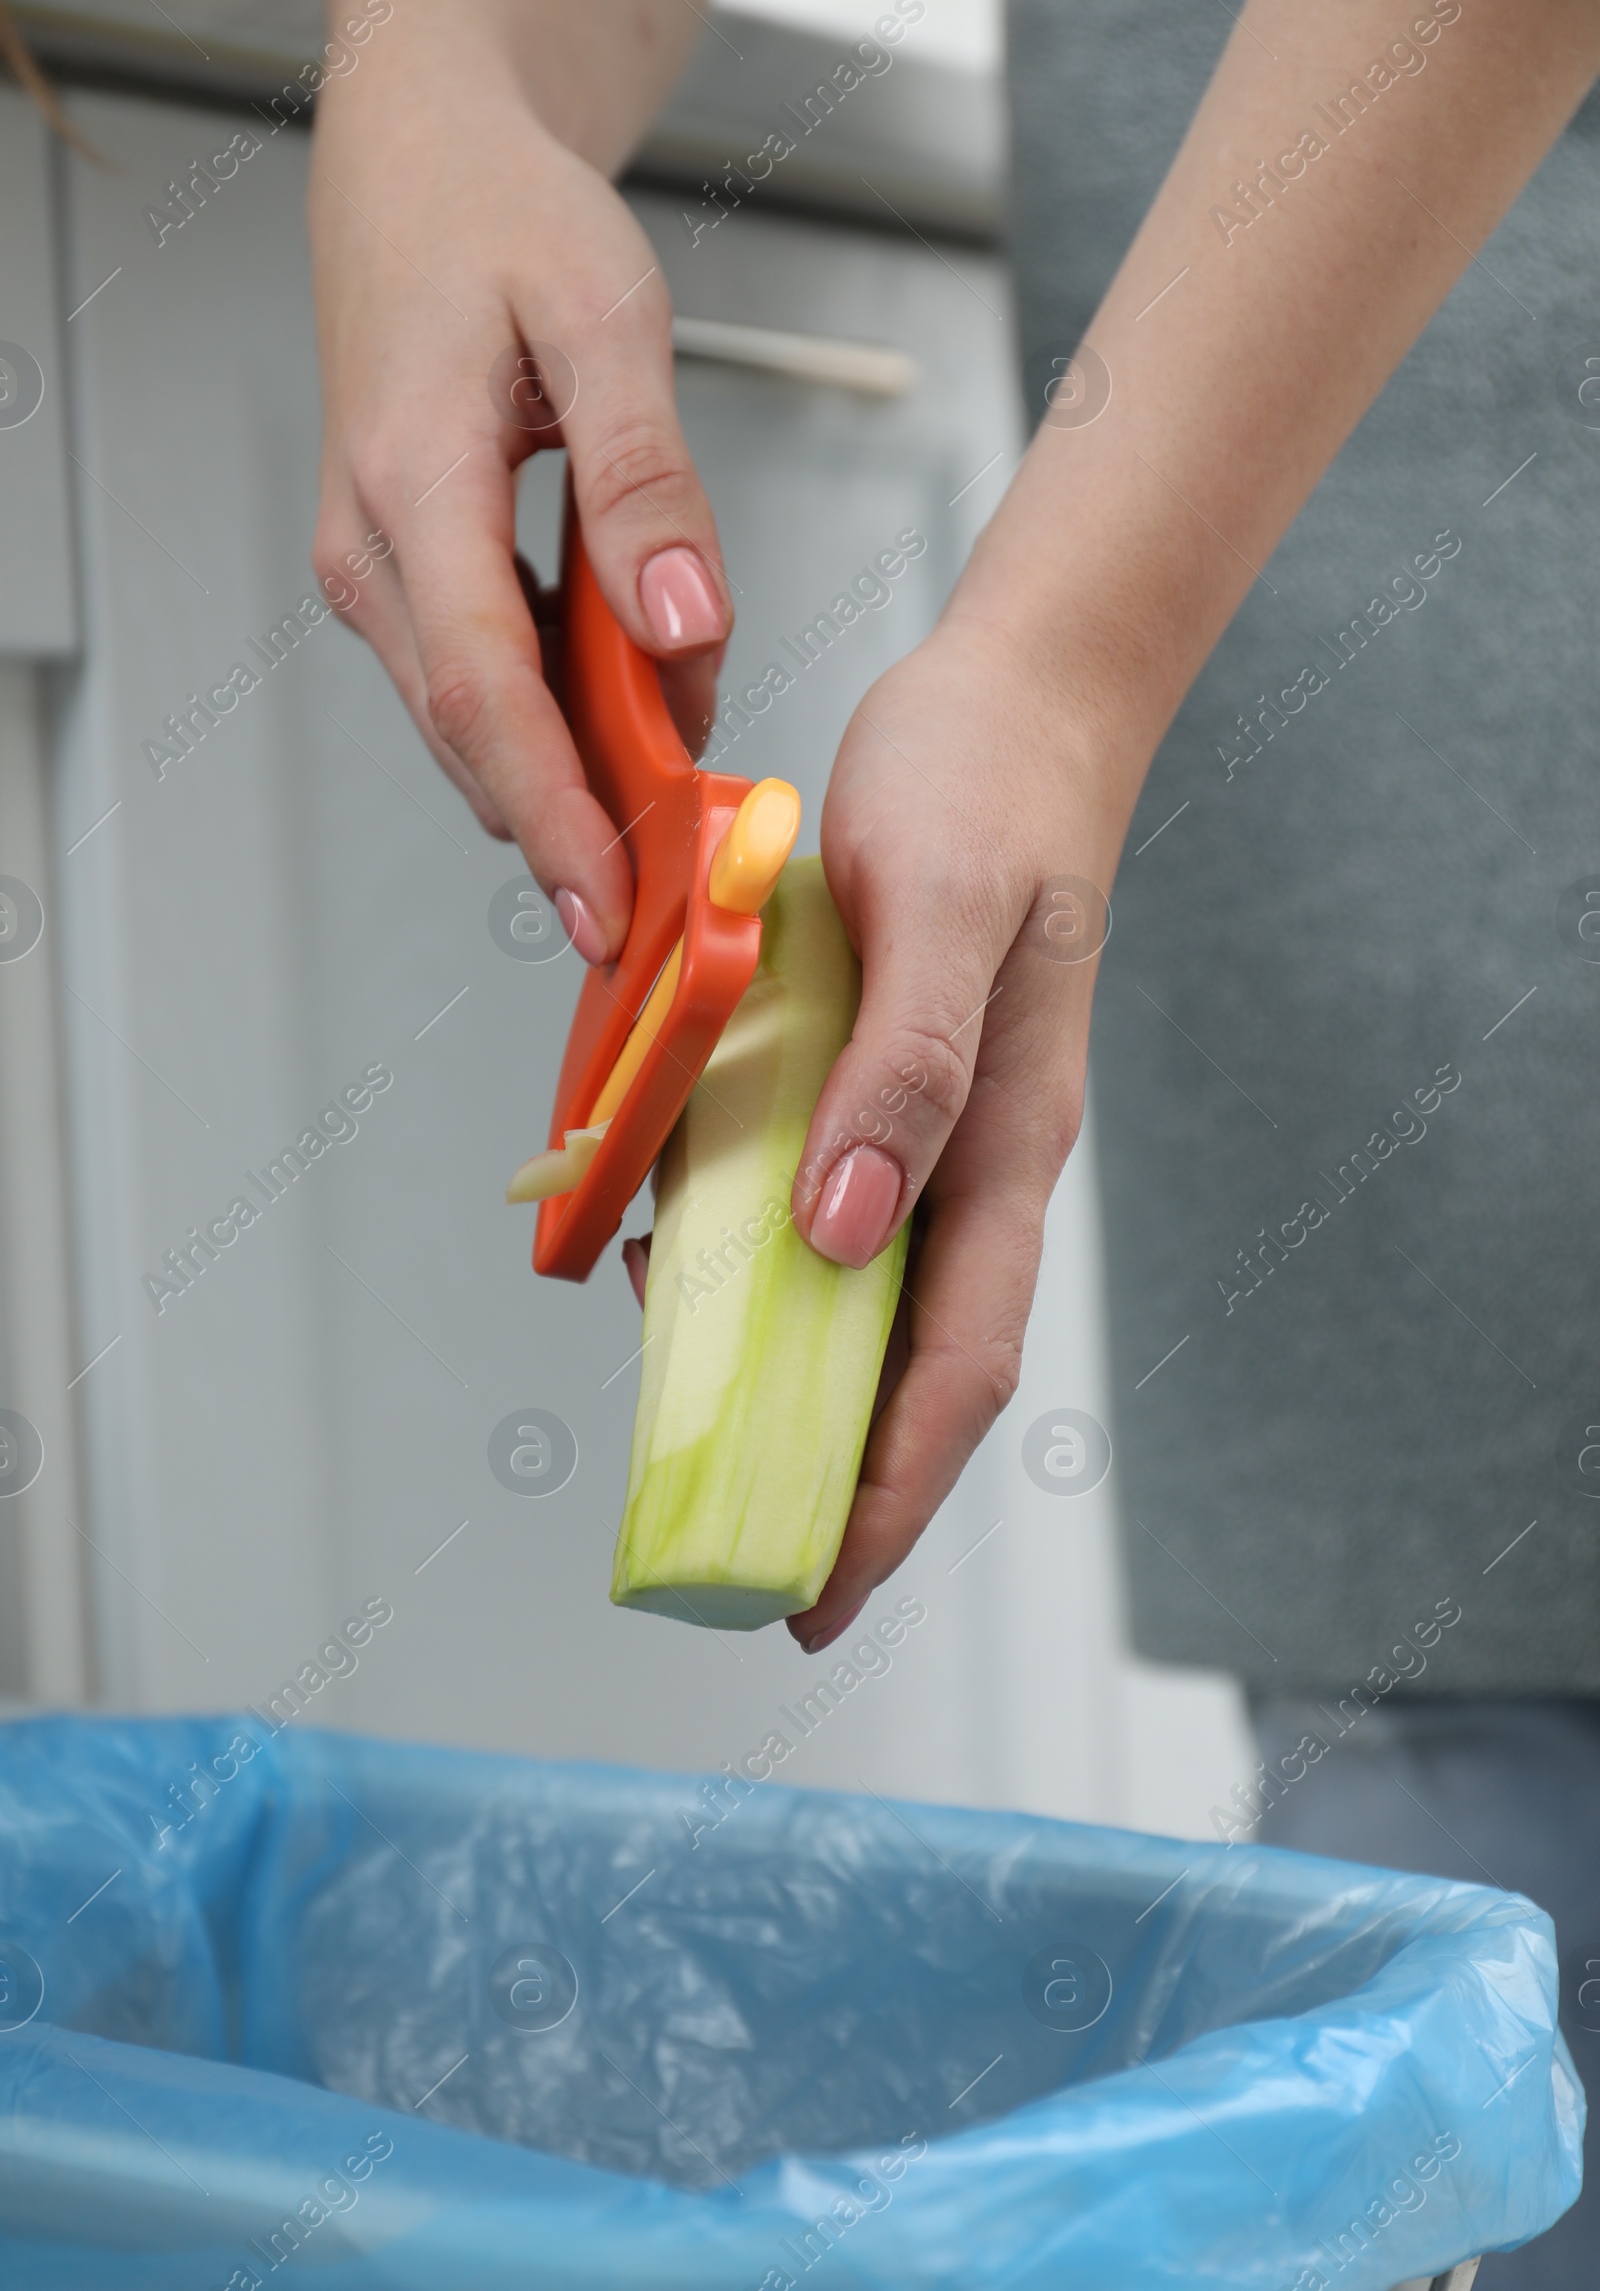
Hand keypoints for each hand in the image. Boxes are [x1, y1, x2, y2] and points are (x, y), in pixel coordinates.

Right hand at [307, 0, 727, 962]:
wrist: (421, 167)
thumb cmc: (503, 217)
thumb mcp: (606, 319)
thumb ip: (647, 481)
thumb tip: (685, 626)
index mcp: (413, 484)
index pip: (481, 693)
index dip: (551, 813)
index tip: (610, 905)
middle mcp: (373, 552)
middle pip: (479, 735)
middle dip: (582, 818)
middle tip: (685, 874)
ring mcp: (379, 575)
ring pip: (483, 722)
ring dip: (584, 759)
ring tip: (682, 753)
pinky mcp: (406, 582)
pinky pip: (487, 681)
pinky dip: (566, 711)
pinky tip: (638, 694)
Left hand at [786, 613, 1145, 1650]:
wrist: (1017, 698)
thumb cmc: (984, 792)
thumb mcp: (935, 917)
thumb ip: (900, 1074)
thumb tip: (847, 1236)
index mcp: (1003, 1148)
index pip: (954, 1368)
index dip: (891, 1492)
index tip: (820, 1592)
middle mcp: (973, 1162)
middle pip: (917, 1367)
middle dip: (846, 1483)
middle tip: (752, 1571)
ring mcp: (935, 1129)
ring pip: (868, 1300)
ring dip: (797, 1383)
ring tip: (702, 1444)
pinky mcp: (888, 1085)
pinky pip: (826, 1207)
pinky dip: (759, 1259)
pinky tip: (688, 1261)